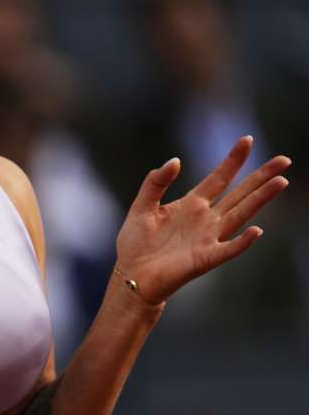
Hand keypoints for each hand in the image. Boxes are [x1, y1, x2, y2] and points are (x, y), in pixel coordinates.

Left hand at [115, 136, 290, 303]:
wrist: (130, 275)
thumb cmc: (135, 243)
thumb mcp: (141, 206)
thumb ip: (156, 183)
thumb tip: (175, 160)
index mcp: (191, 204)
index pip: (218, 178)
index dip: (232, 160)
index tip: (247, 139)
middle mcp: (206, 219)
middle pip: (239, 193)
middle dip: (260, 177)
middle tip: (284, 160)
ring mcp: (208, 238)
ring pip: (241, 215)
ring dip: (260, 199)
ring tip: (280, 182)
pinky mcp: (205, 259)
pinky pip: (228, 249)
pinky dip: (242, 241)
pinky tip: (256, 230)